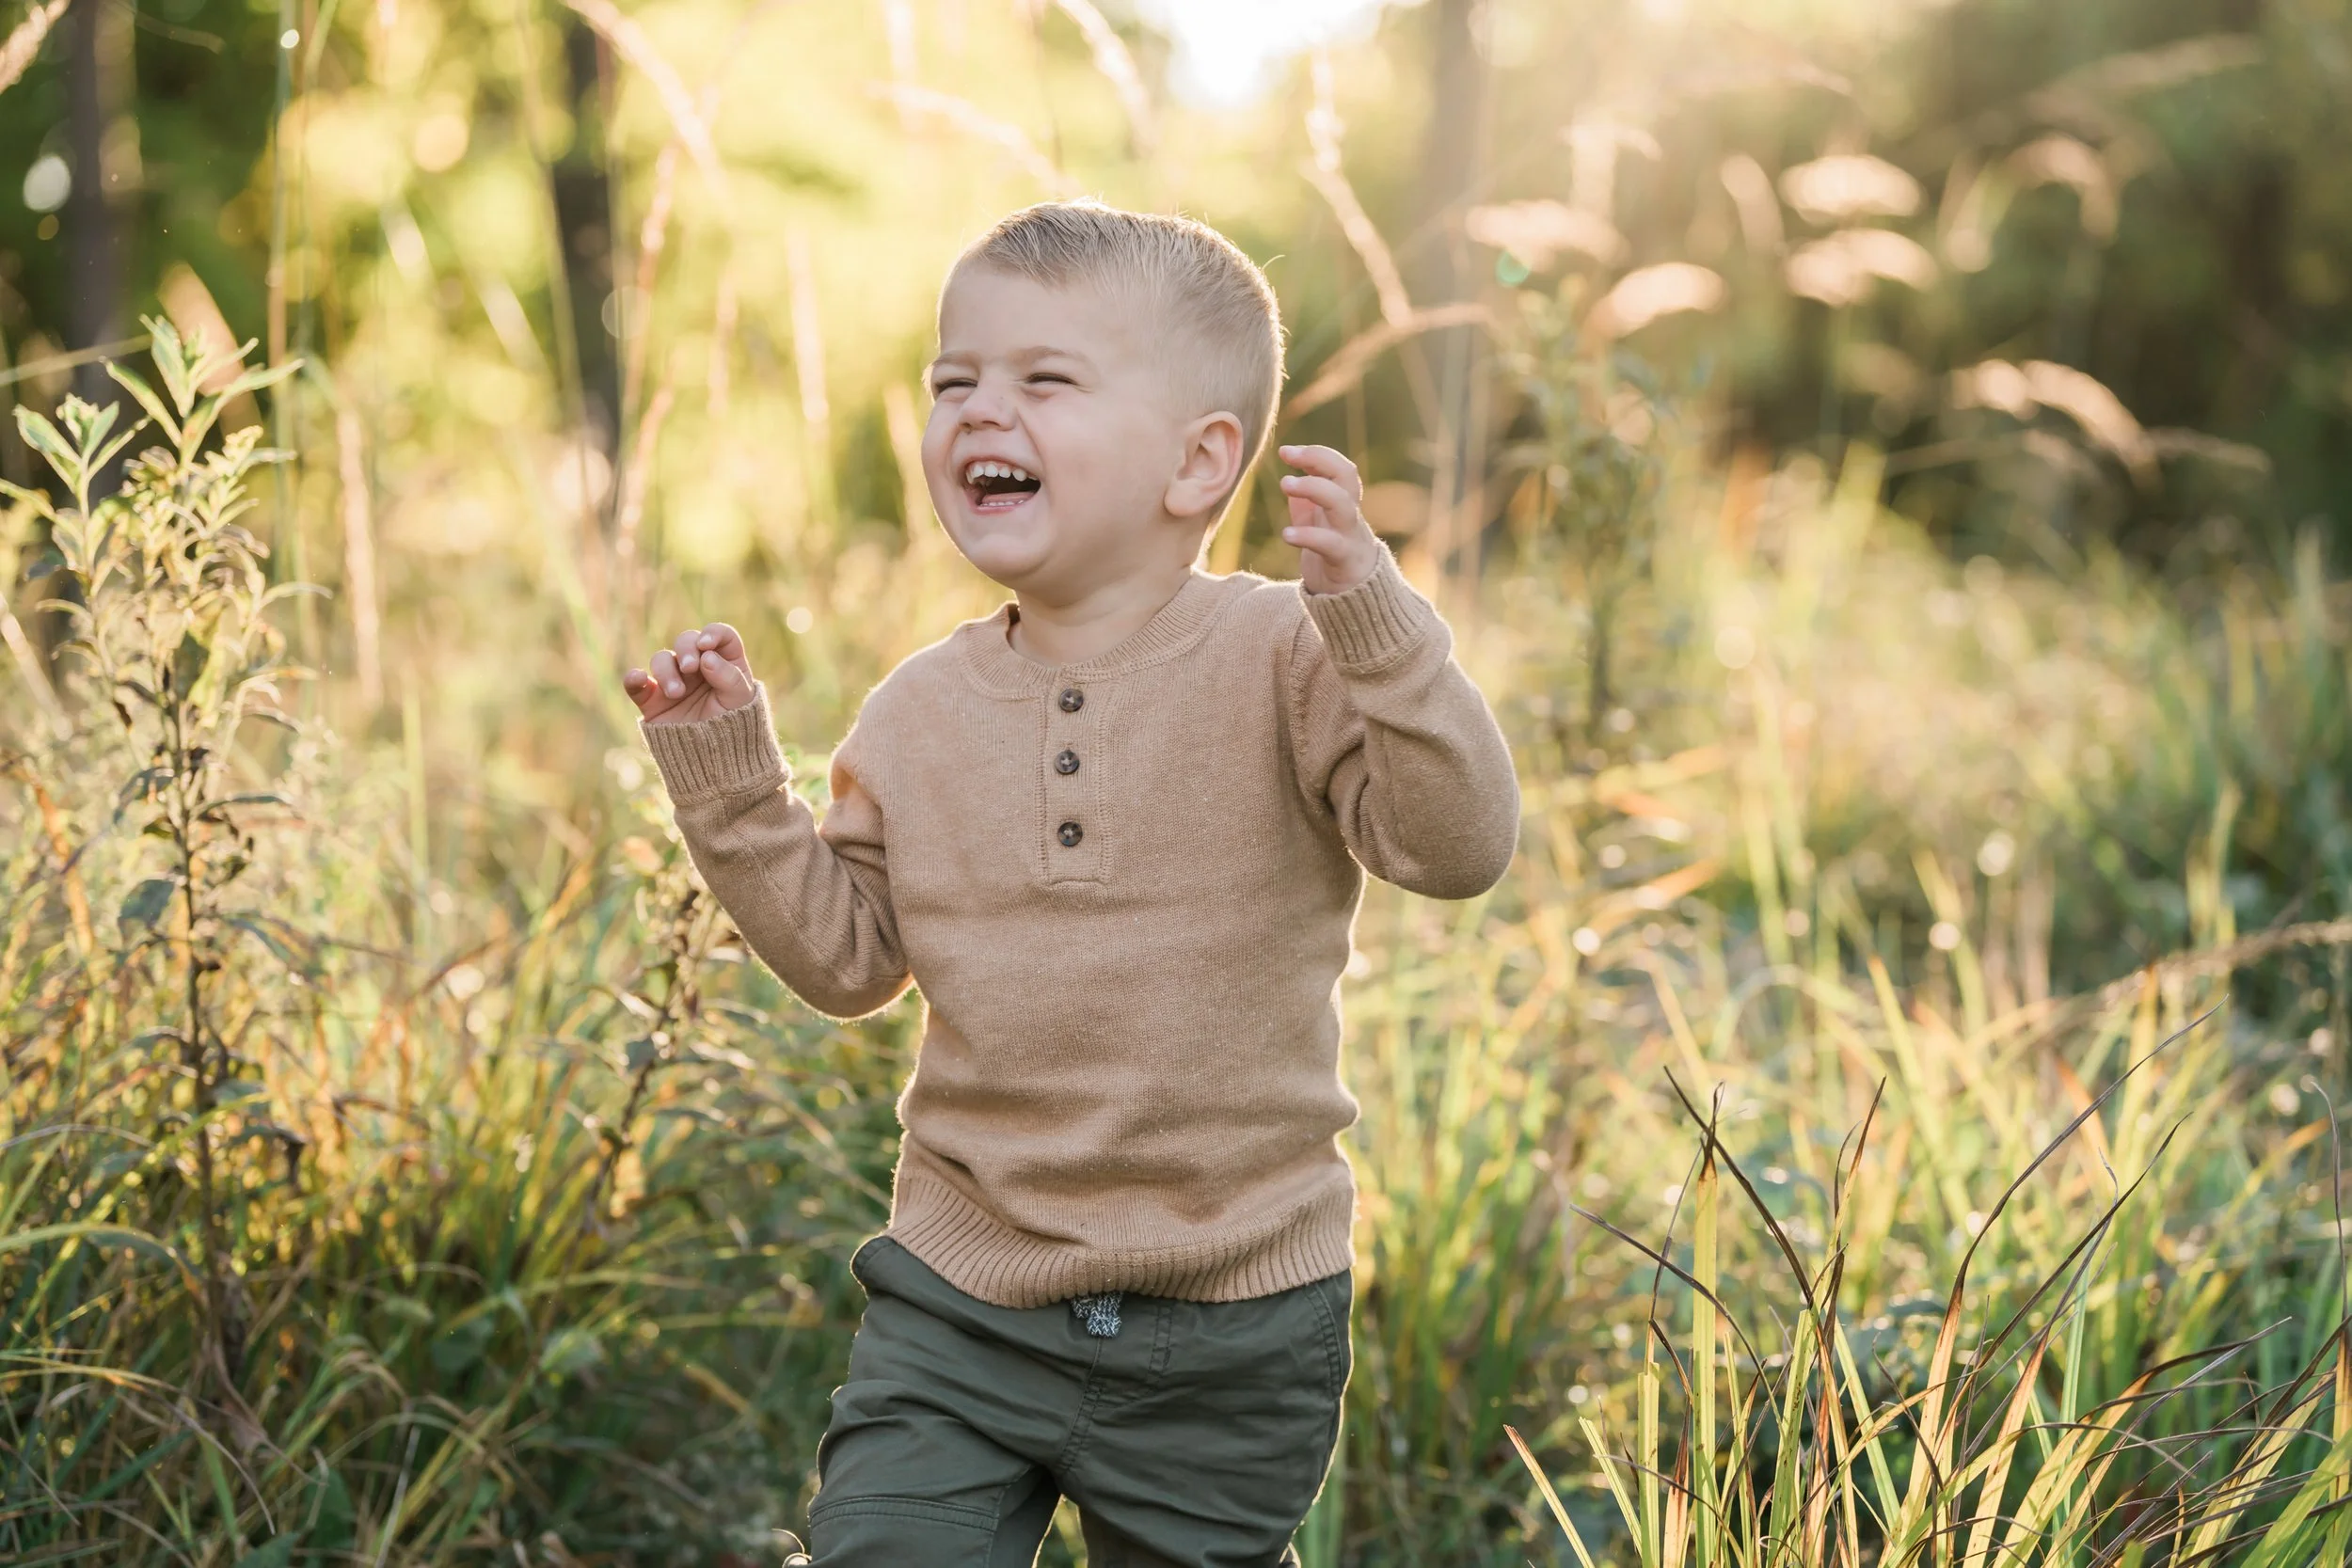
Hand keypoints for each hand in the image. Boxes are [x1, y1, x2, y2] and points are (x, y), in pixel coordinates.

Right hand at [623, 622, 758, 724]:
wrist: (714, 763)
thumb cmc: (734, 728)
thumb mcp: (740, 701)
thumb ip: (729, 676)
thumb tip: (706, 656)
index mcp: (725, 663)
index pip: (720, 636)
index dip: (713, 633)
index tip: (706, 645)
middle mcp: (698, 668)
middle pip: (687, 641)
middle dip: (686, 649)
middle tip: (690, 667)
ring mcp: (674, 682)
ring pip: (662, 659)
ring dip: (666, 671)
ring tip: (677, 694)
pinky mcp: (653, 700)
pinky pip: (637, 683)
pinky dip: (634, 678)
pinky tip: (638, 678)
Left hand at [1277, 444, 1382, 595]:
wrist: (1357, 602)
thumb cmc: (1335, 560)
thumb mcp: (1318, 528)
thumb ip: (1306, 507)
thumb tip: (1291, 481)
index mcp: (1344, 504)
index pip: (1339, 469)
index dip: (1316, 455)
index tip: (1286, 450)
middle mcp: (1351, 516)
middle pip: (1346, 476)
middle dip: (1319, 459)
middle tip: (1287, 455)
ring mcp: (1351, 537)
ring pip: (1342, 504)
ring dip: (1314, 488)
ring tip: (1285, 484)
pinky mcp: (1346, 562)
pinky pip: (1330, 544)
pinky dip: (1308, 536)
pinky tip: (1286, 534)